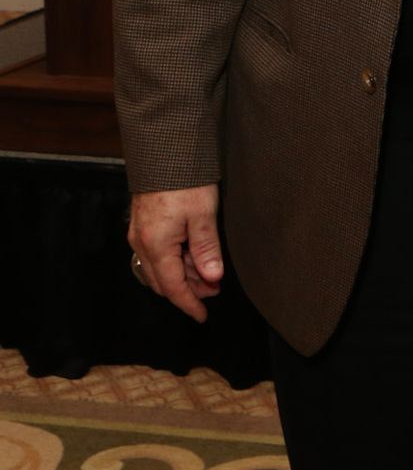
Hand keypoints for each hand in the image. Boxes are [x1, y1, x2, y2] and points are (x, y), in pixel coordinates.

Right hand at [128, 184, 224, 322]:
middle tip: (215, 290)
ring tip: (210, 274)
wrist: (164, 153)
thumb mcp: (203, 215)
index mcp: (156, 245)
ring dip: (184, 275)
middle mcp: (141, 244)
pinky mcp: (143, 225)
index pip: (172, 287)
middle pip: (165, 280)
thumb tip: (212, 278)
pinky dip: (176, 261)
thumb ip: (207, 249)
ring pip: (161, 268)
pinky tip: (194, 256)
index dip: (189, 303)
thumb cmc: (185, 182)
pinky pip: (157, 254)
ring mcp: (139, 235)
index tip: (202, 316)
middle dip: (189, 290)